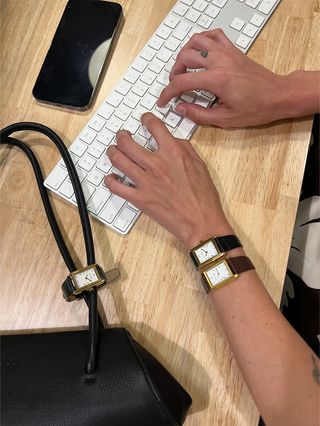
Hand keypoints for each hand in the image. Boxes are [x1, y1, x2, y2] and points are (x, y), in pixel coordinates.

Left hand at [104, 113, 232, 248]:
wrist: (200, 222)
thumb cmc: (203, 197)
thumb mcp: (200, 165)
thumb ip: (184, 149)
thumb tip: (172, 140)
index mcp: (173, 153)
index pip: (154, 126)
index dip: (146, 119)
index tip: (144, 119)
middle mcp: (156, 164)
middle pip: (128, 142)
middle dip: (122, 136)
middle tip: (122, 136)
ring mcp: (145, 182)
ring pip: (118, 160)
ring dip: (112, 152)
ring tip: (113, 151)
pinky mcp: (139, 199)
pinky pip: (116, 187)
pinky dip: (110, 181)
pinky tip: (110, 178)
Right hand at [157, 29, 293, 127]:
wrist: (278, 95)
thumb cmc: (257, 108)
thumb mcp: (225, 119)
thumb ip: (199, 114)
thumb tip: (181, 109)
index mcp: (216, 80)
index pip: (181, 82)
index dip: (167, 93)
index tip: (163, 101)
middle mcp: (219, 62)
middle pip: (184, 58)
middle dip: (174, 73)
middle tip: (174, 87)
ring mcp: (226, 52)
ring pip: (195, 41)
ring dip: (184, 54)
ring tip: (183, 68)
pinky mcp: (233, 50)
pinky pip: (213, 35)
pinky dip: (202, 40)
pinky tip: (199, 51)